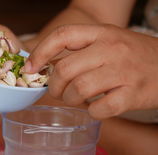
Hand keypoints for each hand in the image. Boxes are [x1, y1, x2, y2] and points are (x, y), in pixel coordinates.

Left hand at [23, 24, 157, 118]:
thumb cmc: (132, 57)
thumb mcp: (107, 43)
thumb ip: (79, 51)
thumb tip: (43, 66)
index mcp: (101, 34)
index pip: (62, 35)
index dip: (40, 53)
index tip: (30, 69)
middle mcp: (111, 49)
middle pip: (64, 69)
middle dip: (54, 86)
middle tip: (59, 92)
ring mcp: (123, 71)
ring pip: (78, 90)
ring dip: (71, 100)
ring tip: (77, 99)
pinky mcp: (133, 94)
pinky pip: (99, 109)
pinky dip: (93, 112)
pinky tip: (97, 108)